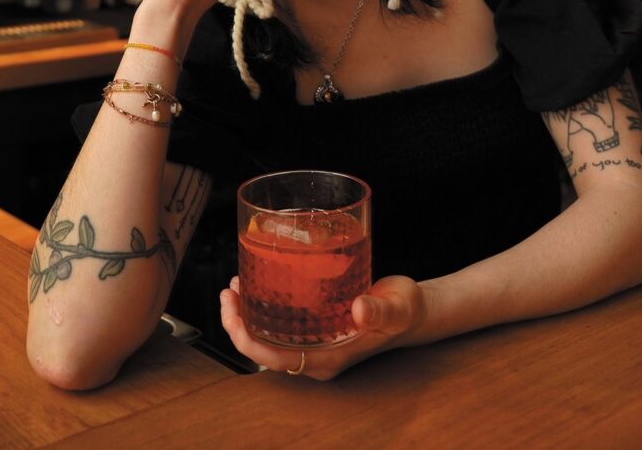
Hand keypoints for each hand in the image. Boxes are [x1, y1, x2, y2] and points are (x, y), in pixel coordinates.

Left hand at [219, 274, 424, 380]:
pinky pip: (281, 323)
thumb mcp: (397, 307)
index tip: (233, 312)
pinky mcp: (317, 327)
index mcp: (328, 358)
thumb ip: (381, 311)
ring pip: (269, 336)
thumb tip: (360, 310)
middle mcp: (317, 354)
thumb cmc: (405, 309)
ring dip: (248, 314)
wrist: (412, 309)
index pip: (275, 359)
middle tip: (229, 290)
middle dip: (239, 324)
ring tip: (236, 285)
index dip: (248, 340)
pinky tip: (260, 282)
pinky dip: (265, 306)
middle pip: (264, 349)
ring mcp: (315, 343)